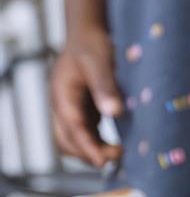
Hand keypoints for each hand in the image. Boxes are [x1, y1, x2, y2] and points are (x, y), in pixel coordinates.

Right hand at [50, 28, 123, 166]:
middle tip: (119, 155)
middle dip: (90, 153)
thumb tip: (114, 112)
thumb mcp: (100, 62)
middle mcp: (62, 106)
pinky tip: (116, 147)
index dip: (87, 147)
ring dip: (92, 151)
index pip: (72, 128)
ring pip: (73, 142)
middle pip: (67, 141)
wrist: (88, 34)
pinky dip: (97, 145)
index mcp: (63, 95)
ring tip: (119, 153)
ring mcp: (70, 110)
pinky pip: (84, 135)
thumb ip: (106, 87)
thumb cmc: (93, 45)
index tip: (104, 162)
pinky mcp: (81, 112)